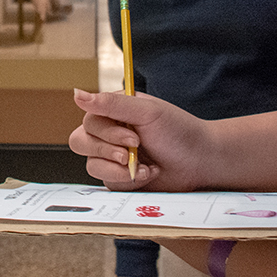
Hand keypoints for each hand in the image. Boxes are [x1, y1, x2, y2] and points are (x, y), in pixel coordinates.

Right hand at [69, 89, 210, 191]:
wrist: (201, 162)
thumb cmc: (179, 131)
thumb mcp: (146, 112)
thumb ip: (110, 104)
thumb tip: (76, 93)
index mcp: (113, 111)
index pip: (88, 120)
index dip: (106, 133)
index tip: (134, 138)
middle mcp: (109, 133)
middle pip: (80, 142)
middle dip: (108, 151)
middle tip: (133, 153)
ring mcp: (112, 157)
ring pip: (91, 165)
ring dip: (118, 169)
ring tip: (145, 167)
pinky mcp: (119, 179)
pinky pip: (107, 182)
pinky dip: (128, 180)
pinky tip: (149, 174)